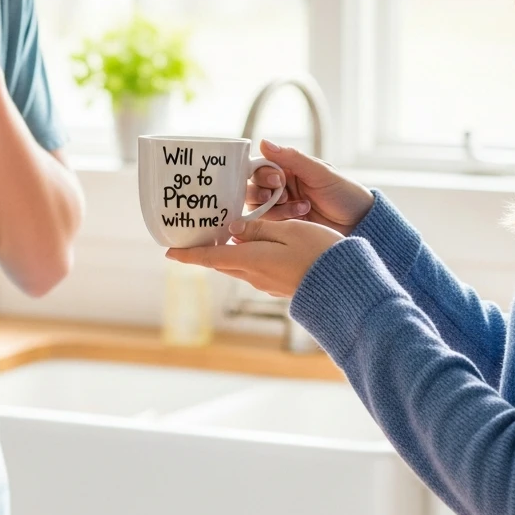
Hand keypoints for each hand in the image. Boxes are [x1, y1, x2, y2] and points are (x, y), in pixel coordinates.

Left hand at [166, 216, 342, 297]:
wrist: (346, 285)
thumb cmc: (319, 252)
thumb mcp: (288, 231)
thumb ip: (258, 229)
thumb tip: (232, 230)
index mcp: (251, 260)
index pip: (211, 257)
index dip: (188, 255)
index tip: (169, 253)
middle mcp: (254, 275)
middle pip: (222, 261)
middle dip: (206, 251)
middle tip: (192, 237)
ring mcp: (267, 283)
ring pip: (239, 265)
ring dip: (226, 253)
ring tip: (220, 236)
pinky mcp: (280, 284)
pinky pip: (255, 268)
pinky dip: (246, 256)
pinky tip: (252, 245)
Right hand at [246, 140, 373, 235]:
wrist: (360, 223)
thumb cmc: (345, 193)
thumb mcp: (320, 172)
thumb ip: (292, 158)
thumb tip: (263, 142)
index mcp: (288, 169)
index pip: (259, 167)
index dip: (262, 173)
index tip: (277, 179)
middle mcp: (280, 187)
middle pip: (252, 187)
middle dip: (262, 192)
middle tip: (282, 196)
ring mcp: (280, 208)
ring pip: (256, 207)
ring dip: (274, 207)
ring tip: (302, 207)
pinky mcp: (282, 227)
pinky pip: (266, 224)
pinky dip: (279, 220)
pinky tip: (301, 218)